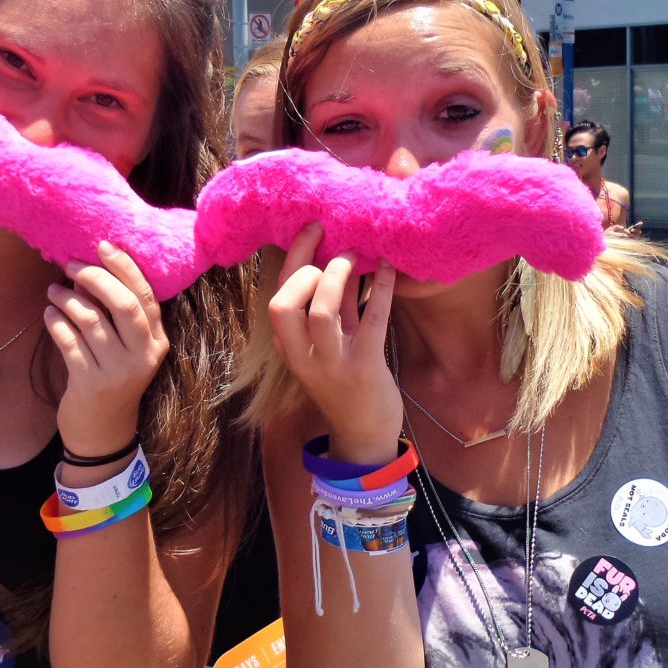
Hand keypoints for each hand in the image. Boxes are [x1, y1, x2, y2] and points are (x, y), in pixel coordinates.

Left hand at [45, 241, 169, 456]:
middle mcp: (142, 356)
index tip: (103, 246)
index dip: (124, 268)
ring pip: (91, 321)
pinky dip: (57, 323)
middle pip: (123, 305)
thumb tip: (91, 268)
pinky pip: (69, 342)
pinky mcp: (90, 383)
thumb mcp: (128, 349)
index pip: (145, 296)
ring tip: (54, 290)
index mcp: (157, 341)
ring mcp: (117, 371)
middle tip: (71, 264)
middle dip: (95, 278)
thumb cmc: (113, 378)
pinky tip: (49, 313)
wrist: (103, 430)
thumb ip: (118, 315)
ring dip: (68, 299)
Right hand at [266, 224, 401, 460]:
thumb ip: (330, 310)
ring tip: (356, 255)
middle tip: (334, 246)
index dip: (293, 260)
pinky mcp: (365, 369)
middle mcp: (304, 357)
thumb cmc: (345, 384)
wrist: (363, 436)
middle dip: (306, 268)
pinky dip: (382, 290)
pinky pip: (372, 322)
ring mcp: (333, 365)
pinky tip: (390, 270)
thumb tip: (338, 261)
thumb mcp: (327, 347)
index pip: (277, 298)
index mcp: (290, 349)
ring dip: (338, 276)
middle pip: (285, 304)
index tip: (312, 231)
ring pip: (322, 313)